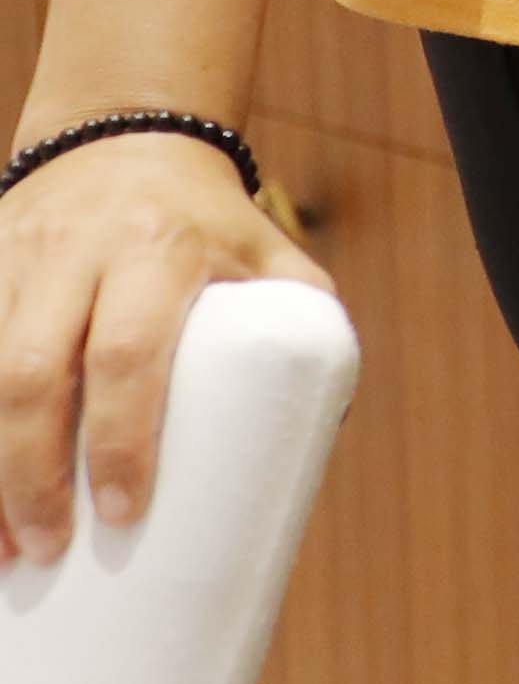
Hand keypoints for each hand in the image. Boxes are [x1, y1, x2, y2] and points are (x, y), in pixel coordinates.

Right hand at [0, 123, 334, 566]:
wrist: (124, 134)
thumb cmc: (205, 220)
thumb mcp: (264, 252)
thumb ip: (299, 321)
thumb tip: (323, 426)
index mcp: (159, 250)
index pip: (129, 352)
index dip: (121, 436)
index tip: (123, 512)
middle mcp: (73, 252)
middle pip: (32, 374)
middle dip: (29, 473)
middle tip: (46, 549)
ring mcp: (12, 259)